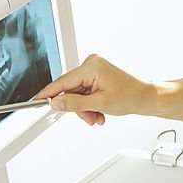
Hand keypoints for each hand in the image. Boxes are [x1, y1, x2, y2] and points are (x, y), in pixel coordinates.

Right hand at [34, 54, 154, 126]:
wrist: (146, 98)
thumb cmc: (131, 97)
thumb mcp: (100, 104)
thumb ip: (75, 104)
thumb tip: (55, 103)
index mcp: (92, 66)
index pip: (63, 82)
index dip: (49, 94)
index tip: (36, 101)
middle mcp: (91, 64)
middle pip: (70, 90)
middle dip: (78, 107)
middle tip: (90, 118)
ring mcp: (94, 69)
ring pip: (76, 94)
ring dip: (85, 108)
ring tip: (98, 116)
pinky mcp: (96, 75)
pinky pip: (84, 92)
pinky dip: (89, 104)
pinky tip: (99, 111)